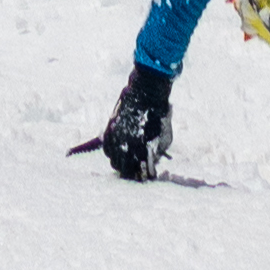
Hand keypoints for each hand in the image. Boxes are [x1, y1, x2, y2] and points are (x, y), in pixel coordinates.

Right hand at [103, 65, 172, 181]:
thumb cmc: (159, 115)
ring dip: (119, 164)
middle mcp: (126, 145)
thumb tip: (152, 164)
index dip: (142, 176)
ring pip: (113, 160)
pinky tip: (116, 153)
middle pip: (124, 169)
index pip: (139, 172)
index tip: (145, 176)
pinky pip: (106, 147)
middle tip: (135, 172)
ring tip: (125, 164)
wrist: (147, 93)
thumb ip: (156, 153)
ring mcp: (116, 136)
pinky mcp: (110, 128)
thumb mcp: (163, 138)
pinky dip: (111, 152)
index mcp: (141, 149)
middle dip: (130, 172)